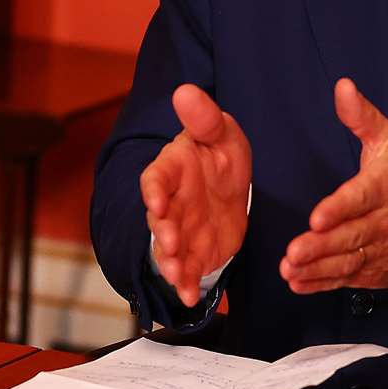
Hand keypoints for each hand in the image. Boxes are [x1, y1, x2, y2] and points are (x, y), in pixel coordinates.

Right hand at [141, 84, 251, 307]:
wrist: (233, 184)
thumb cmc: (220, 152)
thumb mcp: (220, 131)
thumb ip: (204, 118)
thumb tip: (185, 90)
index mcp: (171, 170)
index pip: (155, 179)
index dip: (154, 191)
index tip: (157, 203)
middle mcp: (169, 203)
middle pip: (160, 220)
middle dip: (164, 234)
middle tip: (173, 245)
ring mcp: (179, 229)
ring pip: (169, 250)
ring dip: (171, 264)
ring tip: (178, 277)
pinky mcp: (194, 251)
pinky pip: (187, 270)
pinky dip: (187, 284)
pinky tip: (191, 298)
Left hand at [279, 78, 387, 292]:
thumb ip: (362, 117)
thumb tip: (341, 87)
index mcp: (387, 186)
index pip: (362, 198)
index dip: (340, 208)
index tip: (318, 217)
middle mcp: (385, 221)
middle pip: (351, 235)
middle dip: (321, 246)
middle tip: (294, 252)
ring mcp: (379, 250)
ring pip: (347, 261)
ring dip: (317, 268)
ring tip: (291, 270)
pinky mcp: (373, 271)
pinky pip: (347, 279)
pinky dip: (322, 284)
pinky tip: (299, 283)